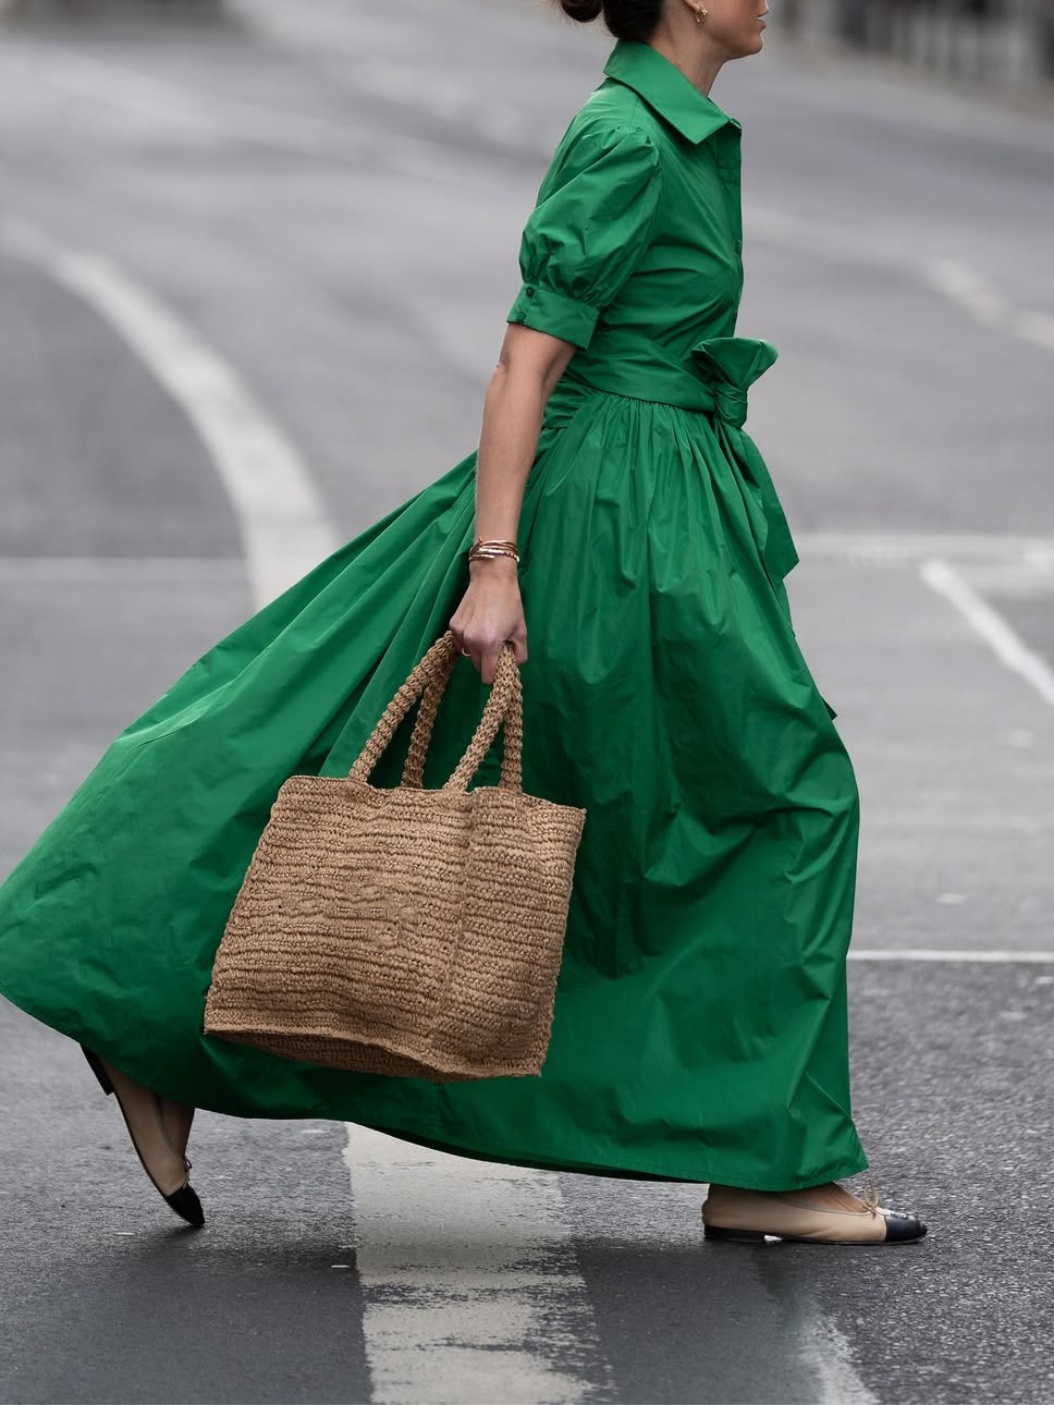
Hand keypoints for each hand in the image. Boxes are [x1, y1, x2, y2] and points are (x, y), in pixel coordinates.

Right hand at [449, 558, 527, 684]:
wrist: (491, 578)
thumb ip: (520, 654)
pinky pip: (461, 643)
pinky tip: (477, 628)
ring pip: (468, 655)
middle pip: (477, 667)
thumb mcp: (521, 631)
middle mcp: (471, 641)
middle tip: (497, 648)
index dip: (494, 676)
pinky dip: (469, 641)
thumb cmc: (510, 603)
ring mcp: (459, 633)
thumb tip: (513, 666)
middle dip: (487, 663)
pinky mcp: (453, 626)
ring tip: (487, 635)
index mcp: (489, 645)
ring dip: (477, 652)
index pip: (487, 677)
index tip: (499, 669)